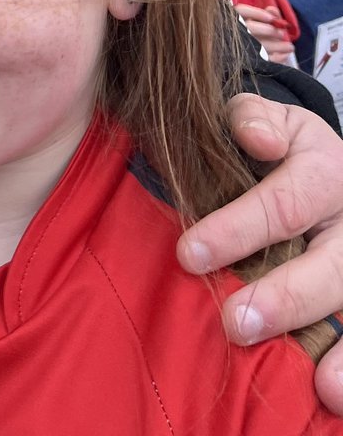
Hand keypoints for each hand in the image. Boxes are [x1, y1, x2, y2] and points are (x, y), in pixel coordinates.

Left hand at [176, 93, 342, 413]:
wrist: (323, 166)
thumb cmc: (278, 148)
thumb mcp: (267, 121)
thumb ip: (252, 120)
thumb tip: (255, 138)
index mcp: (324, 171)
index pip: (282, 205)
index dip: (235, 230)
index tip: (189, 254)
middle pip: (328, 266)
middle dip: (282, 297)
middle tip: (235, 322)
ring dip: (340, 349)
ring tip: (317, 385)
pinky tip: (334, 395)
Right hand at [236, 3, 294, 61]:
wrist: (254, 54)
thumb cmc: (259, 32)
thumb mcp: (263, 21)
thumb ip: (269, 14)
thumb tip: (272, 10)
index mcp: (237, 19)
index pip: (242, 11)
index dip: (256, 13)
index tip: (271, 18)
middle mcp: (237, 31)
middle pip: (250, 28)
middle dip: (269, 31)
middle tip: (282, 34)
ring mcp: (241, 47)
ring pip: (257, 46)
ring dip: (277, 47)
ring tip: (290, 47)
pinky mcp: (249, 62)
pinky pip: (263, 60)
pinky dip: (276, 58)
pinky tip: (285, 55)